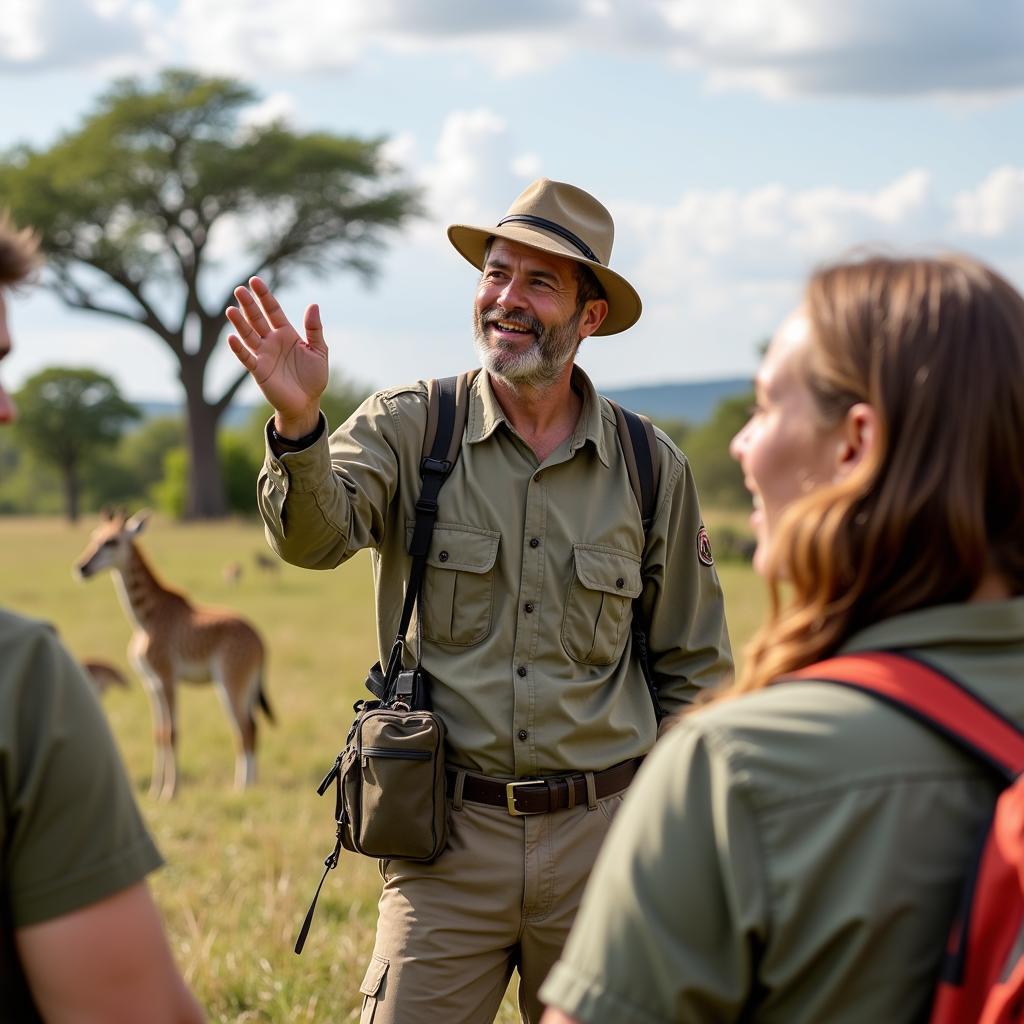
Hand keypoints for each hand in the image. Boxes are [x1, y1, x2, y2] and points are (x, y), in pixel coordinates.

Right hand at [226, 277, 328, 436]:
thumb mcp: (319, 350)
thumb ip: (314, 329)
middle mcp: (272, 341)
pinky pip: (247, 358)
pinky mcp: (259, 371)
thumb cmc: (313, 377)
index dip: (264, 296)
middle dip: (249, 305)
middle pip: (257, 319)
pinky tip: (232, 338)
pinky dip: (239, 349)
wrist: (307, 403)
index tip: (255, 281)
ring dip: (240, 323)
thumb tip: (313, 305)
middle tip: (239, 290)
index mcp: (286, 333)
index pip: (273, 310)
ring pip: (248, 335)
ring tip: (231, 309)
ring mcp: (263, 355)